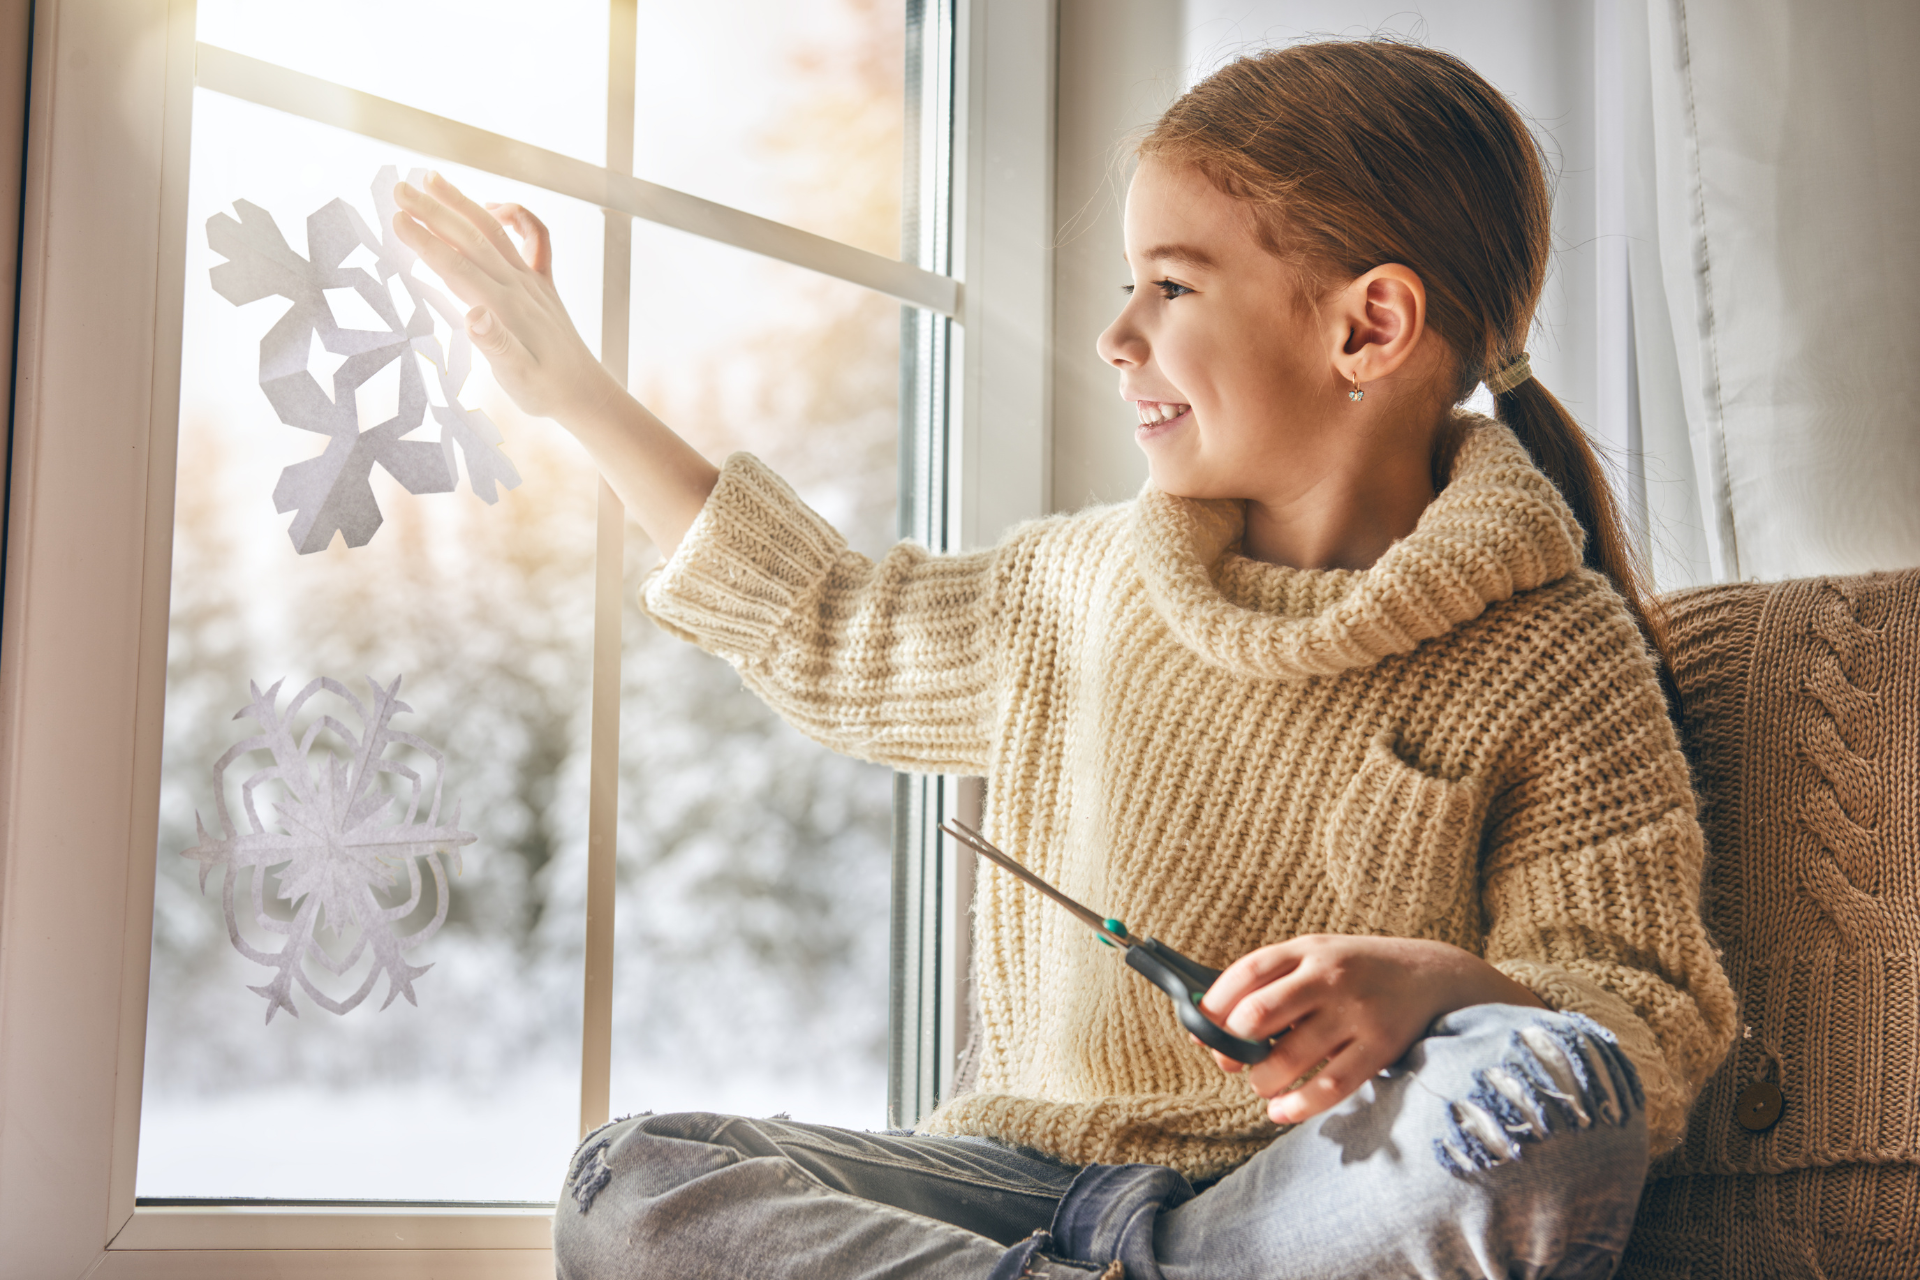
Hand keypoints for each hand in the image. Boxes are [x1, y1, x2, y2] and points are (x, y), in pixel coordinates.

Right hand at [390, 172, 617, 422]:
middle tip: (399, 188)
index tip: (396, 218)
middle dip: (434, 211)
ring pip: (494, 231)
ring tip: (432, 178)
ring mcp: (532, 281)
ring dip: (463, 202)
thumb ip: (495, 345)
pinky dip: (518, 216)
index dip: (425, 242)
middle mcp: (518, 286)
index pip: (456, 267)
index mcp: (505, 307)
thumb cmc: (544, 390)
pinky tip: (494, 207)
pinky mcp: (544, 283)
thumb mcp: (516, 377)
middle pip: (471, 239)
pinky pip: (537, 238)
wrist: (585, 393)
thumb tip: (473, 315)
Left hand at [1197, 934, 1545, 1125]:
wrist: (1432, 975)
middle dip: (1232, 1046)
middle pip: (1259, 1015)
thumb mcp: (1315, 956)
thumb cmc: (1356, 971)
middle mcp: (1329, 977)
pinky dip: (1297, 1106)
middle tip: (1229, 1060)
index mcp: (1306, 949)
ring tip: (1262, 1084)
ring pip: (1290, 1058)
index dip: (1214, 1004)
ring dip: (1263, 1081)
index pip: (1246, 972)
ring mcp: (1355, 1012)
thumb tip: (1208, 1022)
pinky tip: (1281, 1111)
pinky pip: (1329, 1086)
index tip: (1200, 1027)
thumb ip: (1269, 982)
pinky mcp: (1379, 1047)